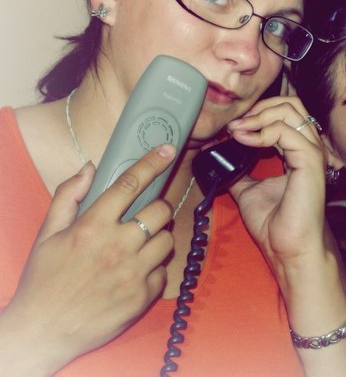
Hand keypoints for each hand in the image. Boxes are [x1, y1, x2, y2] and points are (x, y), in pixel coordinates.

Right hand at [0, 145, 175, 374]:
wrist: (42, 332)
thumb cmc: (43, 279)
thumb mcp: (47, 234)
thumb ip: (68, 196)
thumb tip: (90, 167)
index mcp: (93, 227)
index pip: (130, 184)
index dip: (152, 162)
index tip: (167, 150)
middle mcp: (117, 246)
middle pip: (160, 210)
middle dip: (157, 207)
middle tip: (145, 216)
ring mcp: (133, 273)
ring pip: (167, 239)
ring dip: (158, 238)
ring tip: (140, 245)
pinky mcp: (142, 297)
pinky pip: (163, 272)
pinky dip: (154, 269)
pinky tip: (135, 273)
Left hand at [226, 97, 326, 272]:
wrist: (287, 249)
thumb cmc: (275, 223)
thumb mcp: (248, 189)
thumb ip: (239, 170)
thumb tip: (218, 155)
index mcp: (299, 151)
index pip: (286, 112)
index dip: (259, 112)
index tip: (233, 127)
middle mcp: (309, 147)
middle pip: (291, 104)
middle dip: (260, 107)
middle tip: (236, 124)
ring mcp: (312, 152)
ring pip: (290, 110)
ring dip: (257, 116)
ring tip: (236, 130)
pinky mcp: (310, 160)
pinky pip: (285, 131)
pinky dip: (260, 131)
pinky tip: (242, 140)